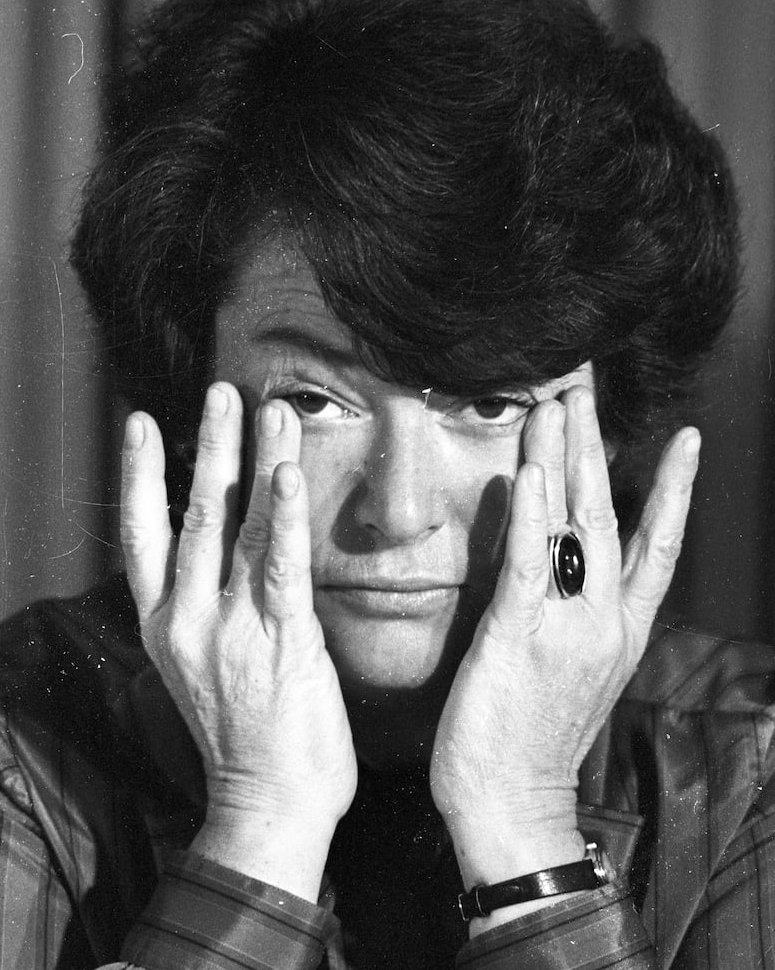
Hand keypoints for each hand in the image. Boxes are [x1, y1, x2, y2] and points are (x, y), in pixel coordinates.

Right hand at [120, 384, 356, 898]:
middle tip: (219, 392)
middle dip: (209, 446)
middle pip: (191, 514)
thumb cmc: (246, 740)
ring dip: (253, 461)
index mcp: (165, 626)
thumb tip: (230, 555)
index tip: (141, 425)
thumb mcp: (206, 668)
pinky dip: (284, 516)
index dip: (140, 476)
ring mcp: (230, 628)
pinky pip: (280, 564)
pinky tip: (288, 473)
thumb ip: (210, 609)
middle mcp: (187, 620)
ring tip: (267, 408)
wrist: (268, 809)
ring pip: (236, 526)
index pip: (141, 536)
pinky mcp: (279, 640)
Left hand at [430, 386, 699, 890]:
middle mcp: (606, 622)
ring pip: (576, 526)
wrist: (513, 809)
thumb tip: (564, 565)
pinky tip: (533, 468)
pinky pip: (531, 563)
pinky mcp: (521, 636)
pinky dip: (534, 513)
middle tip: (589, 390)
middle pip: (613, 516)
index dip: (673, 490)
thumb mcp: (574, 674)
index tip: (687, 440)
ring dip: (566, 459)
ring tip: (560, 403)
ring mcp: (568, 628)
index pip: (657, 546)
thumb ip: (577, 617)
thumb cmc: (532, 741)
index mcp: (621, 631)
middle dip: (599, 448)